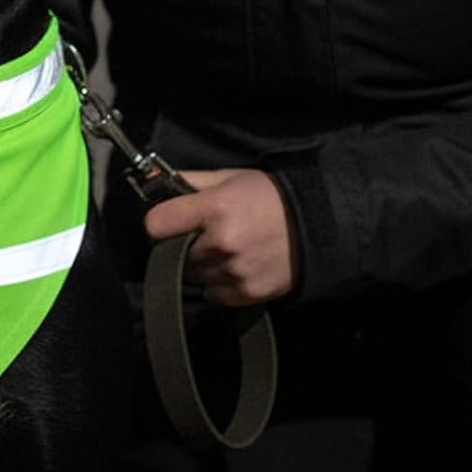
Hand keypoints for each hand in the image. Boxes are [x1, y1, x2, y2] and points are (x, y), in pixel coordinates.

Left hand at [143, 169, 296, 304]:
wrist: (314, 228)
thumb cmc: (269, 196)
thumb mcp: (229, 177)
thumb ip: (191, 181)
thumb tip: (156, 184)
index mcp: (215, 207)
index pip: (157, 223)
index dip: (159, 222)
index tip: (166, 222)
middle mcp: (220, 243)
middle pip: (173, 253)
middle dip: (183, 244)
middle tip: (204, 234)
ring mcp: (233, 271)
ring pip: (191, 276)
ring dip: (199, 265)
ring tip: (222, 250)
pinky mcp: (245, 293)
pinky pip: (212, 294)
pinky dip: (217, 283)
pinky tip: (234, 266)